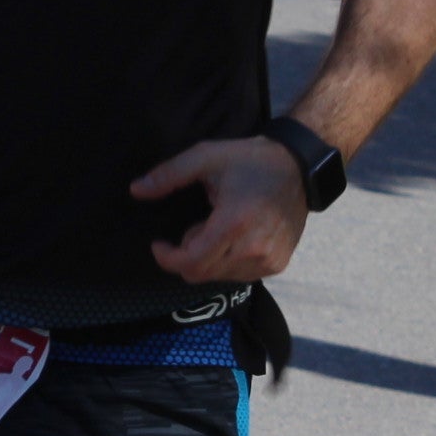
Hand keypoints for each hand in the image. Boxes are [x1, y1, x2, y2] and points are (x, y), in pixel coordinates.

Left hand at [130, 137, 307, 284]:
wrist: (299, 168)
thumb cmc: (251, 161)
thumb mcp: (206, 157)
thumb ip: (169, 175)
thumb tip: (135, 191)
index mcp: (233, 223)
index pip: (191, 262)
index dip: (167, 258)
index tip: (158, 245)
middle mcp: (253, 249)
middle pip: (201, 273)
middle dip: (187, 254)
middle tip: (196, 227)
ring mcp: (268, 261)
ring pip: (219, 277)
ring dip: (208, 259)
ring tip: (218, 228)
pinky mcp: (277, 265)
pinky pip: (239, 276)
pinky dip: (227, 262)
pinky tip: (236, 237)